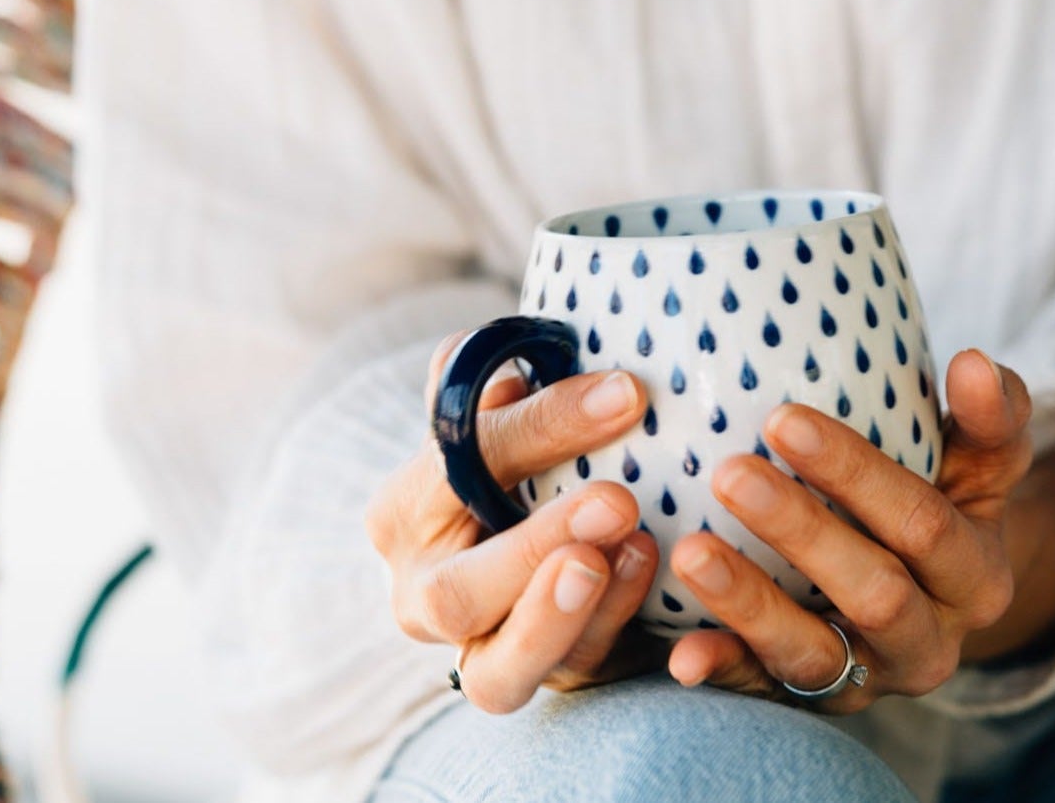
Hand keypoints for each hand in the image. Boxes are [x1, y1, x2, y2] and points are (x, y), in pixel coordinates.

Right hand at [364, 334, 665, 712]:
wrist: (516, 525)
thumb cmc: (508, 454)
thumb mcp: (497, 410)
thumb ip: (494, 391)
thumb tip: (509, 376)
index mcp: (404, 510)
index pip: (456, 467)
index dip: (538, 429)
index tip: (624, 394)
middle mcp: (423, 595)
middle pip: (457, 594)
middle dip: (536, 548)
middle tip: (617, 500)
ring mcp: (476, 651)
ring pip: (497, 672)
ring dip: (565, 616)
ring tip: (631, 551)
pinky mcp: (538, 678)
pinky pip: (566, 675)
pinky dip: (610, 627)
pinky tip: (650, 571)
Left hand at [665, 348, 1032, 710]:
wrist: (936, 599)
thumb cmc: (948, 498)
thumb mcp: (983, 462)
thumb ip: (989, 416)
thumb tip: (976, 362)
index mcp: (976, 577)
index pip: (921, 523)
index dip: (855, 474)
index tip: (781, 419)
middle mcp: (931, 642)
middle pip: (872, 592)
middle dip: (799, 531)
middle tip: (729, 473)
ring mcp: (870, 680)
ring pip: (814, 654)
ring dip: (750, 606)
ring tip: (689, 553)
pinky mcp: (815, 702)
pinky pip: (766, 695)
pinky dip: (725, 673)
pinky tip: (681, 654)